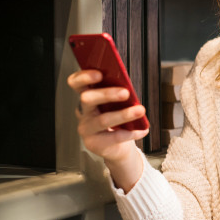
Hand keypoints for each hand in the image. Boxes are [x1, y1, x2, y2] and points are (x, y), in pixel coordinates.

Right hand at [67, 69, 146, 190]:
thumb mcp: (117, 103)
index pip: (76, 83)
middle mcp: (84, 112)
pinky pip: (113, 137)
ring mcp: (86, 128)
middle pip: (87, 99)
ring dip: (123, 114)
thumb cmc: (117, 119)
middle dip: (107, 94)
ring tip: (140, 111)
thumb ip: (118, 93)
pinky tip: (142, 129)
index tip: (99, 74)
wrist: (117, 146)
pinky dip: (131, 133)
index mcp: (87, 96)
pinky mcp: (94, 143)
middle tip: (125, 93)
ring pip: (102, 120)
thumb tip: (128, 87)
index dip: (84, 77)